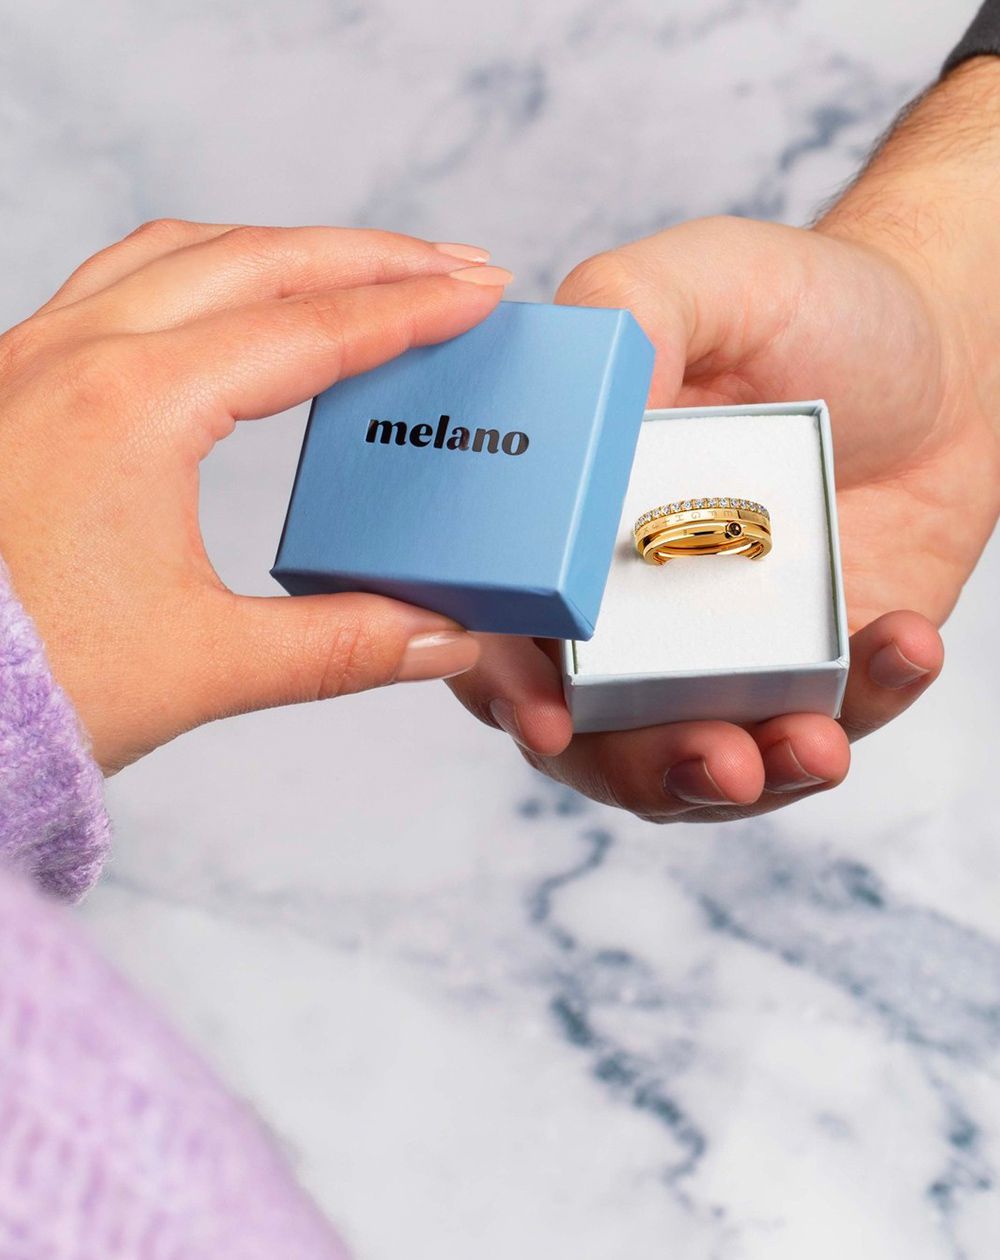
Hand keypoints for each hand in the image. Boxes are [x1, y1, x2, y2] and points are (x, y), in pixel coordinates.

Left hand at [0, 221, 512, 771]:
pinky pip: (121, 279)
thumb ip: (342, 646)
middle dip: (367, 256)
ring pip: (182, 252)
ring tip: (359, 268)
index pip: (310, 332)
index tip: (480, 292)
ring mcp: (35, 358)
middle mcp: (78, 357)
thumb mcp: (204, 667)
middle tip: (450, 264)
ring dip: (283, 250)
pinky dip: (204, 269)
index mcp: (134, 408)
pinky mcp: (15, 381)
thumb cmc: (27, 681)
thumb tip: (442, 639)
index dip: (411, 310)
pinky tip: (233, 296)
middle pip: (255, 260)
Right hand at [449, 210, 997, 819]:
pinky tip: (904, 644)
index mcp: (568, 532)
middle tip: (716, 760)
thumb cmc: (806, 307)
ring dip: (754, 777)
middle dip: (646, 769)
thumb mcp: (706, 279)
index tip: (547, 717)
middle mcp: (629, 611)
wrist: (943, 347)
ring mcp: (722, 652)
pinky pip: (830, 722)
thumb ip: (627, 317)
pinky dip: (868, 704)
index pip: (502, 630)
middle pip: (595, 737)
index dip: (503, 686)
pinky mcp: (817, 673)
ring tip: (815, 745)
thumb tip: (580, 398)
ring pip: (704, 763)